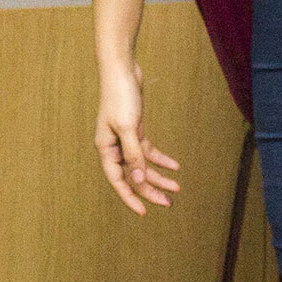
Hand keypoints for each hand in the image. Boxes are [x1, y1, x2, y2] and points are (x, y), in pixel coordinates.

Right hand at [96, 61, 179, 214]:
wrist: (122, 70)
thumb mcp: (128, 127)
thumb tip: (137, 180)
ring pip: (142, 164)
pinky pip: (148, 151)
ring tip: (176, 187)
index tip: (145, 212)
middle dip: (150, 189)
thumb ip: (133, 154)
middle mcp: (114, 147)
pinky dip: (161, 159)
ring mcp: (125, 139)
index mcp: (106, 148)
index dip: (130, 197)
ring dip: (159, 176)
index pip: (118, 180)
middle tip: (168, 203)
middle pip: (133, 175)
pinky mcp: (136, 130)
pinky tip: (175, 166)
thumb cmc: (120, 96)